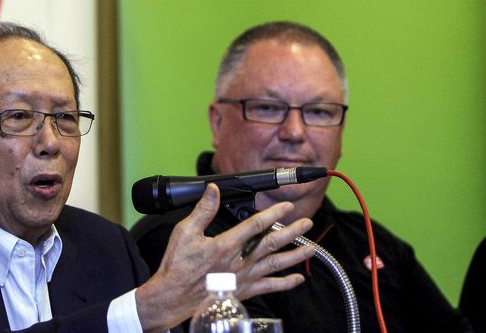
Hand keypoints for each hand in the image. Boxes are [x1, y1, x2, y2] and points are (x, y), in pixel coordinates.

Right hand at [135, 183, 313, 332]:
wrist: (174, 296)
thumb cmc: (178, 266)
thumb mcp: (185, 232)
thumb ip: (203, 210)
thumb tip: (213, 190)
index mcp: (226, 245)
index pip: (256, 225)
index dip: (273, 213)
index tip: (286, 206)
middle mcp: (240, 261)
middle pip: (272, 244)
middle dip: (292, 232)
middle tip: (307, 223)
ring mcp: (244, 277)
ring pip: (276, 265)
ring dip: (295, 255)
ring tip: (311, 247)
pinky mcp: (243, 291)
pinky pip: (269, 287)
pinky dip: (285, 284)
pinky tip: (298, 279)